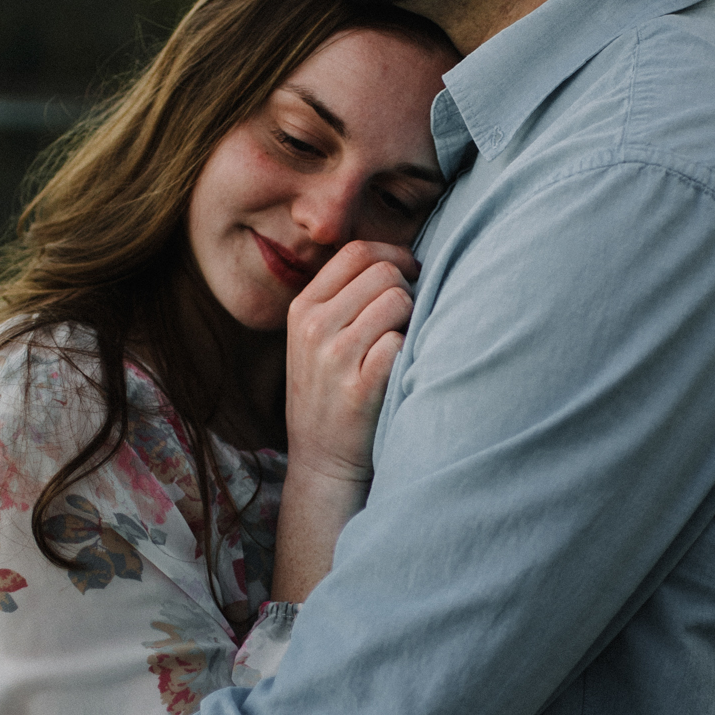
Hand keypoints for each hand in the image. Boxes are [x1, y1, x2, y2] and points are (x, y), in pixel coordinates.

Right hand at [284, 239, 417, 488]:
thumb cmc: (331, 394)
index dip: (393, 255)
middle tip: (407, 320)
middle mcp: (314, 327)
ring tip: (401, 346)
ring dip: (412, 320)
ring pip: (398, 301)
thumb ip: (342, 298)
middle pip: (384, 273)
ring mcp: (335, 357)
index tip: (410, 272)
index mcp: (303, 308)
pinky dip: (409, 352)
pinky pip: (402, 341)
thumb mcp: (314, 340)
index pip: (356, 252)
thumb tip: (396, 259)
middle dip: (407, 289)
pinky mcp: (360, 386)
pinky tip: (399, 371)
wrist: (322, 462)